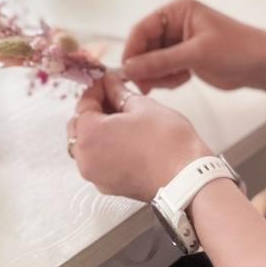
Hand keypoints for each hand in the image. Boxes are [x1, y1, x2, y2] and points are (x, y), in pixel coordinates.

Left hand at [67, 71, 210, 202]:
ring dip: (99, 129)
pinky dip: (106, 147)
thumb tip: (111, 83)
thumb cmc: (167, 141)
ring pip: (87, 145)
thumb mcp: (143, 105)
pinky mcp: (109, 186)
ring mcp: (96, 176)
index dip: (98, 87)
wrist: (186, 178)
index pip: (84, 103)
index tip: (110, 80)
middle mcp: (85, 159)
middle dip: (95, 109)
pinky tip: (127, 138)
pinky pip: (98, 161)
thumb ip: (119, 92)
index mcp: (89, 135)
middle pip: (79, 126)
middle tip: (117, 96)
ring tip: (124, 118)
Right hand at [121, 0, 265, 93]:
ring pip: (152, 61)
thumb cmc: (238, 48)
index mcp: (178, 10)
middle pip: (144, 46)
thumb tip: (130, 67)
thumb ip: (161, 61)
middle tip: (146, 85)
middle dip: (145, 67)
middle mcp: (176, 23)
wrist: (262, 64)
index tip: (128, 72)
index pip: (142, 28)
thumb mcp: (196, 54)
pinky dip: (169, 78)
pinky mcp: (185, 57)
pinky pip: (164, 70)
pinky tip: (184, 79)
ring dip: (158, 75)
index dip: (132, 50)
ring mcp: (180, 41)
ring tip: (176, 80)